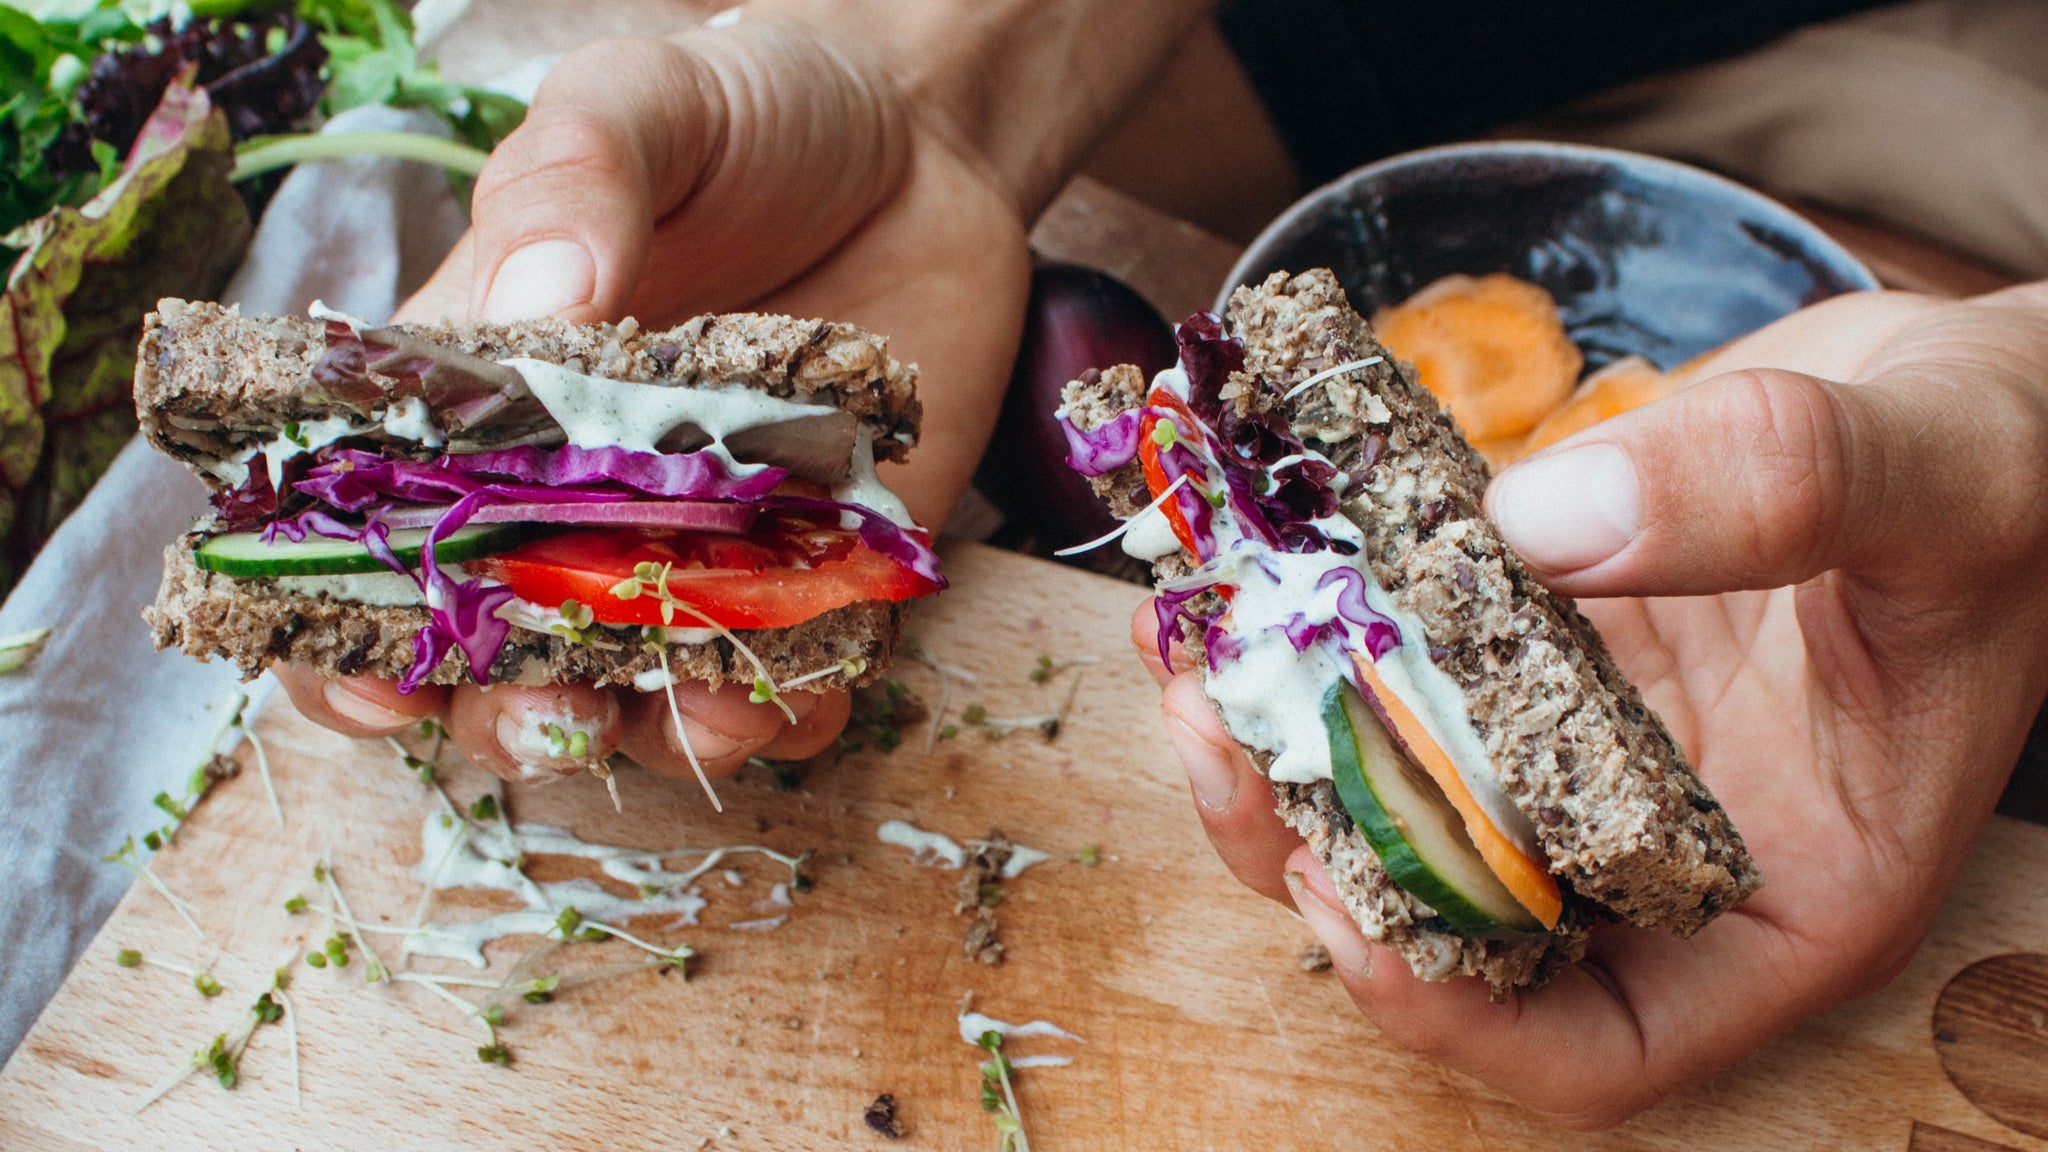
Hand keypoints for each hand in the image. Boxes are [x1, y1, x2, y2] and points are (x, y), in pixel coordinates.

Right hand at [278, 17, 1030, 786]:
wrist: (919, 135)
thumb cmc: (749, 115)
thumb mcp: (638, 107)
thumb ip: (574, 186)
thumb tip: (541, 301)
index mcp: (478, 405)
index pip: (374, 545)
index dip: (348, 628)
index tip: (368, 669)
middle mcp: (574, 502)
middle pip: (496, 658)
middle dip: (502, 711)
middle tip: (542, 707)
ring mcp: (698, 547)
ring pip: (640, 692)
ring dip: (650, 728)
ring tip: (689, 708)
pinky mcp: (820, 567)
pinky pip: (793, 677)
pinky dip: (788, 706)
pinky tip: (795, 689)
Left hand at [1140, 282, 2047, 1125]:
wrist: (1969, 391)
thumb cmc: (2008, 471)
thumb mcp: (1942, 482)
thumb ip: (1775, 494)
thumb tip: (1543, 527)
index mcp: (1778, 892)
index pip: (1601, 1041)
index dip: (1455, 1015)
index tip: (1350, 908)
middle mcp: (1653, 840)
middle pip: (1449, 918)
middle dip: (1310, 845)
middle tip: (1220, 725)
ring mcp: (1580, 744)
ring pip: (1393, 795)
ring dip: (1277, 738)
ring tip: (1196, 640)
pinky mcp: (1528, 646)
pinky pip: (1397, 670)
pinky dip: (1313, 632)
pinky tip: (1247, 555)